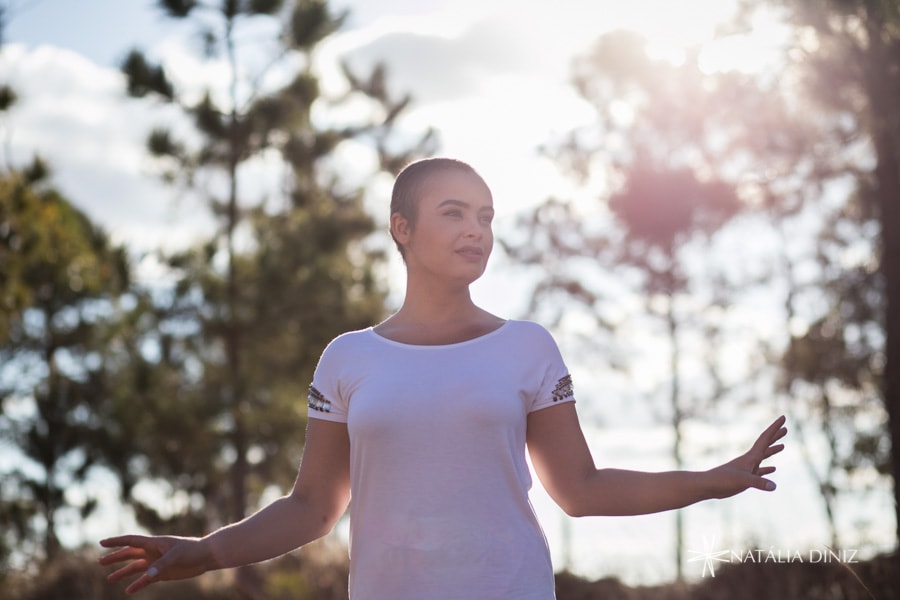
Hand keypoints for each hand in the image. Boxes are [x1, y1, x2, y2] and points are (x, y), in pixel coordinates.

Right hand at [99, 534, 213, 594]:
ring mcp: (156, 562)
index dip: (116, 541)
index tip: (101, 543)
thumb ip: (161, 565)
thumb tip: (147, 576)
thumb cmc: (192, 550)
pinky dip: (137, 584)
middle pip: (129, 554)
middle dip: (115, 557)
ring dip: (123, 572)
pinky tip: (129, 591)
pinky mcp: (162, 573)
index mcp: (154, 543)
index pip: (131, 541)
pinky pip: (146, 579)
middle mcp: (152, 552)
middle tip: (100, 562)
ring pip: (135, 567)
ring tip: (110, 579)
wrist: (205, 556)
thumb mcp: (177, 555)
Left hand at [709, 415, 786, 498]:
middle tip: (786, 429)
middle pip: (765, 444)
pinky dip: (767, 469)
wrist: (708, 485)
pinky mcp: (745, 477)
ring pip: (763, 456)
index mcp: (750, 457)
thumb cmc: (722, 480)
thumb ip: (758, 482)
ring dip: (773, 450)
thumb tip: (774, 486)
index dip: (774, 428)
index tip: (783, 417)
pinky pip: (760, 471)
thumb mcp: (742, 481)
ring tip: (783, 446)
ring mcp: (747, 468)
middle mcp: (750, 460)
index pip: (765, 438)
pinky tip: (773, 469)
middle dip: (775, 436)